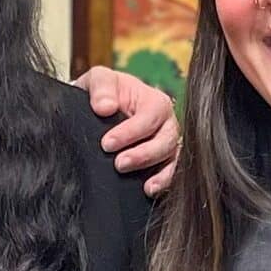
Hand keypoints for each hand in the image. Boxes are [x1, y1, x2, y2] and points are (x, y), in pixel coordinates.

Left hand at [74, 65, 178, 195]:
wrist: (97, 112)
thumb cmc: (104, 93)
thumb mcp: (99, 80)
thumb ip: (101, 87)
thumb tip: (104, 107)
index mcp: (154, 101)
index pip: (150, 116)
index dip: (131, 131)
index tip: (107, 143)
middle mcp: (166, 124)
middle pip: (166, 140)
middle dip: (144, 154)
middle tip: (119, 164)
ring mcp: (167, 145)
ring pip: (172, 158)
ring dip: (159, 173)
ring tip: (144, 185)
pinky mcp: (163, 163)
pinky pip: (172, 173)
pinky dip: (165, 182)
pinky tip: (151, 190)